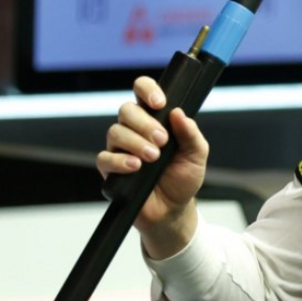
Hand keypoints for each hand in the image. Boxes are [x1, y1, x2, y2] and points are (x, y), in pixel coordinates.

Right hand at [96, 76, 208, 257]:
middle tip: (162, 141)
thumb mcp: (196, 155)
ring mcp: (120, 148)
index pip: (143, 92)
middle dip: (145, 123)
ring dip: (136, 142)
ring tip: (153, 157)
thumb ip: (190, 133)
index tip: (160, 103)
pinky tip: (135, 167)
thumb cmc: (183, 178)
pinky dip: (120, 160)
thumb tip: (179, 113)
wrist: (172, 210)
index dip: (147, 90)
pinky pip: (104, 157)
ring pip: (115, 131)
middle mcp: (134, 129)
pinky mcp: (110, 169)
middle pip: (127, 110)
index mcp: (155, 119)